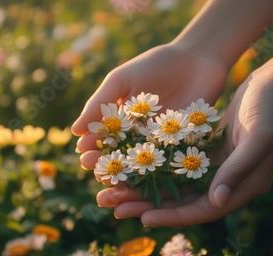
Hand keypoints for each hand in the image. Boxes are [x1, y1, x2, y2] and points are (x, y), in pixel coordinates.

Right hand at [72, 42, 228, 169]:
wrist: (197, 59)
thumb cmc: (156, 65)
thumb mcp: (123, 79)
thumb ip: (100, 103)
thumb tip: (74, 130)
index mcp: (120, 119)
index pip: (102, 137)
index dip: (91, 146)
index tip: (83, 152)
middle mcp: (137, 134)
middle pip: (118, 154)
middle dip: (105, 163)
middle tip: (95, 169)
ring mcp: (159, 142)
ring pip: (139, 164)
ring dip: (125, 174)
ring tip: (114, 180)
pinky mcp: (181, 146)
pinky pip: (166, 162)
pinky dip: (155, 172)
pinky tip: (145, 179)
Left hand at [96, 73, 272, 226]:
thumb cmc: (270, 109)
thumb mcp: (257, 139)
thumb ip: (236, 171)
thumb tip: (215, 203)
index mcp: (245, 187)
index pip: (204, 210)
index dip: (173, 216)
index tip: (143, 218)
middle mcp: (230, 183)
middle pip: (184, 202)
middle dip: (149, 205)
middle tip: (114, 205)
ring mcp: (219, 168)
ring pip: (176, 185)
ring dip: (146, 187)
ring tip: (114, 189)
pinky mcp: (210, 153)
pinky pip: (177, 165)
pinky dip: (156, 167)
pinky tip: (132, 165)